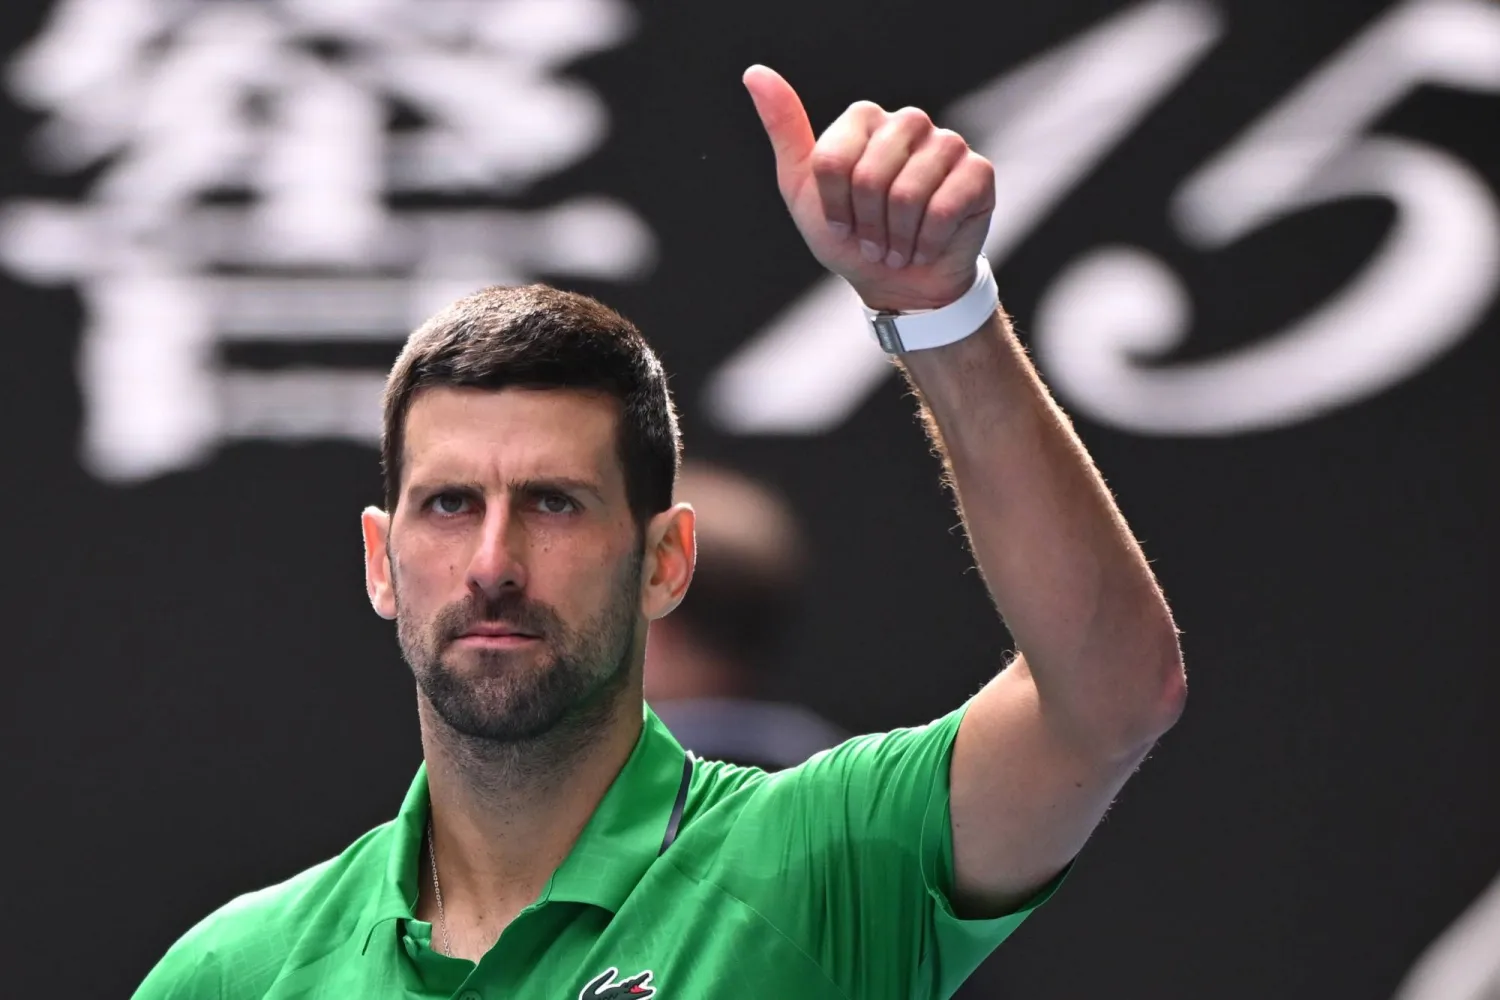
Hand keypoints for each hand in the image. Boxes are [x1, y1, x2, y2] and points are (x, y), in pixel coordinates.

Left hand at [743, 64, 994, 313]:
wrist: (901, 283)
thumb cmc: (852, 236)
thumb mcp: (802, 189)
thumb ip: (784, 130)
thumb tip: (755, 73)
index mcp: (864, 120)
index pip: (833, 160)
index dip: (834, 206)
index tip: (842, 224)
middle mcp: (907, 122)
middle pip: (869, 176)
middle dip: (866, 225)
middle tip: (874, 241)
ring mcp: (946, 144)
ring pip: (907, 194)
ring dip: (896, 238)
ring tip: (898, 248)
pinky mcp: (977, 172)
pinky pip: (943, 208)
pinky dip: (927, 242)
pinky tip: (926, 247)